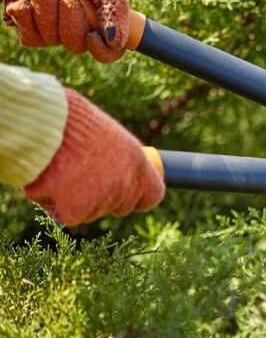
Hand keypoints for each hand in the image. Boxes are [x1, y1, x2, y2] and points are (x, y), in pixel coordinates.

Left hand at [3, 0, 129, 62]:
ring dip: (47, 8)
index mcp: (98, 19)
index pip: (109, 52)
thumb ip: (114, 7)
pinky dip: (27, 13)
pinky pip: (30, 37)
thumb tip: (117, 41)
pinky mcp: (26, 27)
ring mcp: (49, 30)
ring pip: (52, 39)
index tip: (93, 36)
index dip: (103, 51)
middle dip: (70, 17)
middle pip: (77, 46)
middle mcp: (75, 28)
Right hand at [24, 88, 164, 225]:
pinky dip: (58, 205)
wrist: (41, 123)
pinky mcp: (77, 210)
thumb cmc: (70, 121)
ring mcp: (103, 198)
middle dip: (105, 198)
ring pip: (94, 213)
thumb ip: (118, 157)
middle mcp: (125, 182)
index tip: (130, 193)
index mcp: (137, 161)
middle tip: (84, 177)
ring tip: (64, 171)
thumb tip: (120, 170)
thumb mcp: (107, 133)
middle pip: (122, 207)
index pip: (153, 195)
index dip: (140, 197)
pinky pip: (70, 216)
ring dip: (79, 200)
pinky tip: (52, 183)